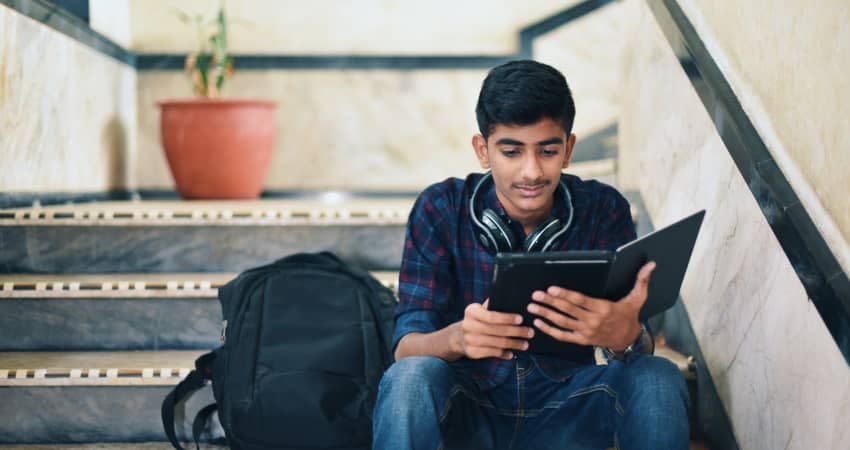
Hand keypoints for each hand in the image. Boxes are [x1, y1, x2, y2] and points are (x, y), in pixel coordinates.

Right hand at [452, 299, 534, 359]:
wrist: (459, 336)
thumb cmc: (478, 320)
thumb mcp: (481, 310)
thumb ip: (493, 305)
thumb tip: (514, 298)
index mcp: (471, 312)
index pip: (492, 316)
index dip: (507, 318)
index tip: (521, 319)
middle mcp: (468, 325)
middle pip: (497, 330)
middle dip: (516, 332)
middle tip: (530, 332)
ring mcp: (469, 340)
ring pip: (497, 343)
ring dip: (514, 344)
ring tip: (525, 344)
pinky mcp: (472, 352)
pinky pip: (492, 353)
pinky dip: (504, 353)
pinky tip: (512, 353)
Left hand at [527, 261, 655, 349]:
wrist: (628, 340)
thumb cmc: (629, 315)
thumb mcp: (638, 298)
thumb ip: (642, 280)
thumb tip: (651, 264)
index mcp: (603, 308)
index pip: (580, 300)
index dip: (565, 295)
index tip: (552, 288)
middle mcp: (593, 321)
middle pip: (568, 310)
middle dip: (550, 302)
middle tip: (536, 294)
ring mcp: (586, 332)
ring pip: (562, 322)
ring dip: (546, 314)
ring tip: (532, 306)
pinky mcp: (581, 340)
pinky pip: (562, 336)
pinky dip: (549, 330)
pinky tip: (538, 323)